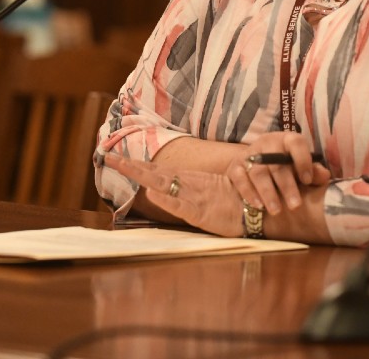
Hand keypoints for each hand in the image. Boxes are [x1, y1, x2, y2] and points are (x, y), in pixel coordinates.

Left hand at [104, 153, 244, 236]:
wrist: (260, 212)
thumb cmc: (235, 205)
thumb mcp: (207, 196)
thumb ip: (188, 191)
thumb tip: (161, 188)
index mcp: (189, 180)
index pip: (157, 170)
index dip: (136, 164)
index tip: (115, 156)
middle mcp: (188, 184)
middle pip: (154, 172)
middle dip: (131, 165)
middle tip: (108, 156)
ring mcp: (194, 196)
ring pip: (162, 183)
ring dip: (142, 175)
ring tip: (123, 166)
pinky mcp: (200, 212)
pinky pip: (180, 205)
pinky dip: (165, 199)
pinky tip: (152, 193)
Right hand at [225, 132, 329, 215]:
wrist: (256, 164)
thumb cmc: (286, 168)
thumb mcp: (301, 167)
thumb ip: (314, 172)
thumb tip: (324, 176)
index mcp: (287, 140)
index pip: (296, 143)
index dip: (303, 160)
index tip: (308, 180)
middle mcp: (267, 144)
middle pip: (276, 163)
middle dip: (286, 186)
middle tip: (295, 206)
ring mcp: (249, 154)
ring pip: (257, 172)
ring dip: (267, 192)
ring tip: (276, 211)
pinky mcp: (234, 166)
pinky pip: (239, 178)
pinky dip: (248, 192)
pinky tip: (258, 205)